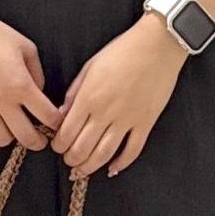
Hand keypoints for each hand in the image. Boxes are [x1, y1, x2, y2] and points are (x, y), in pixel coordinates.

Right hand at [0, 0, 62, 149]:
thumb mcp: (26, 48)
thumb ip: (37, 73)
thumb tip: (39, 93)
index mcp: (21, 84)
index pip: (47, 116)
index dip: (56, 123)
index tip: (56, 124)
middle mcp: (2, 100)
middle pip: (27, 136)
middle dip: (38, 141)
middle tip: (40, 138)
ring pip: (2, 140)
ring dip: (12, 137)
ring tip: (13, 128)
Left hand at [51, 13, 188, 176]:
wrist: (157, 45)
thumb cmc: (122, 51)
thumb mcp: (90, 66)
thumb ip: (74, 92)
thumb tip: (62, 114)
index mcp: (89, 98)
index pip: (66, 132)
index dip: (59, 145)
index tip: (57, 147)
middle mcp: (106, 113)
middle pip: (82, 148)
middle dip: (71, 159)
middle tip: (68, 160)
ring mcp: (127, 120)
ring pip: (104, 154)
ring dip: (90, 166)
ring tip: (82, 170)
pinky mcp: (146, 123)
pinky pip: (132, 151)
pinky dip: (121, 164)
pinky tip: (112, 169)